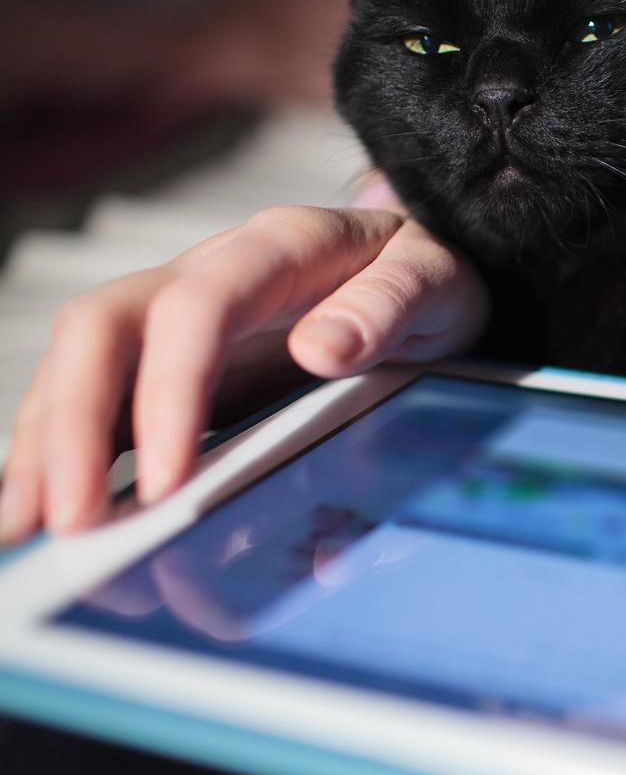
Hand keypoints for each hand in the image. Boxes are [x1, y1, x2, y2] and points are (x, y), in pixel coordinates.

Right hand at [0, 203, 488, 543]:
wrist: (418, 261)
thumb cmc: (425, 271)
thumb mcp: (436, 282)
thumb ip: (389, 308)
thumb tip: (324, 347)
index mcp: (278, 246)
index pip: (197, 308)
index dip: (171, 392)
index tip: (170, 481)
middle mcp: (209, 272)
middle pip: (104, 328)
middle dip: (75, 425)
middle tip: (70, 519)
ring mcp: (177, 313)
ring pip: (80, 361)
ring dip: (45, 443)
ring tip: (24, 528)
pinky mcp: (168, 356)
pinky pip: (96, 392)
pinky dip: (61, 447)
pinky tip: (40, 505)